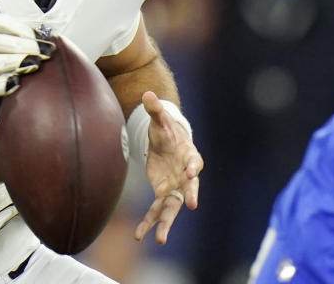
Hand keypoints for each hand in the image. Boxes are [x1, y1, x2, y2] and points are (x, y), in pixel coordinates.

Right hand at [0, 0, 47, 96]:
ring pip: (2, 65)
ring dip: (21, 66)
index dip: (32, 34)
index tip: (45, 39)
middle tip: (49, 54)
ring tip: (36, 66)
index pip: (13, 27)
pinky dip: (1, 86)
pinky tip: (14, 85)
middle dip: (33, 50)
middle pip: (12, 46)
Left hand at [134, 91, 203, 244]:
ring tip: (160, 239)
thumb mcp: (159, 119)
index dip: (192, 167)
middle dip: (189, 195)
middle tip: (190, 204)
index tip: (191, 173)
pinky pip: (157, 210)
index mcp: (188, 154)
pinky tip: (140, 235)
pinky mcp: (163, 193)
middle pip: (189, 187)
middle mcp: (185, 174)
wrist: (166, 141)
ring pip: (173, 207)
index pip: (193, 161)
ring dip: (166, 222)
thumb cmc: (166, 129)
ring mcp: (175, 186)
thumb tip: (147, 94)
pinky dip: (149, 222)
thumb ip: (154, 109)